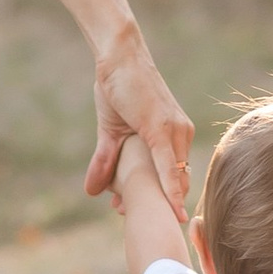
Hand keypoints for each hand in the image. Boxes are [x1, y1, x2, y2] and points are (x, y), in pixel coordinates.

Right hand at [86, 23, 193, 210]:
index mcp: (173, 135)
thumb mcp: (110, 130)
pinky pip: (168, 164)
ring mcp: (175, 130)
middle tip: (125, 215)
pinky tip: (171, 207)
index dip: (162, 199)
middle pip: (175, 182)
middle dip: (156, 204)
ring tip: (128, 213)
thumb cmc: (118, 88)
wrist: (119, 57)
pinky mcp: (162, 126)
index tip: (144, 217)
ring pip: (172, 178)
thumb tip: (92, 191)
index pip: (173, 176)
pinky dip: (169, 187)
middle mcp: (180, 133)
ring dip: (156, 201)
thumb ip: (106, 159)